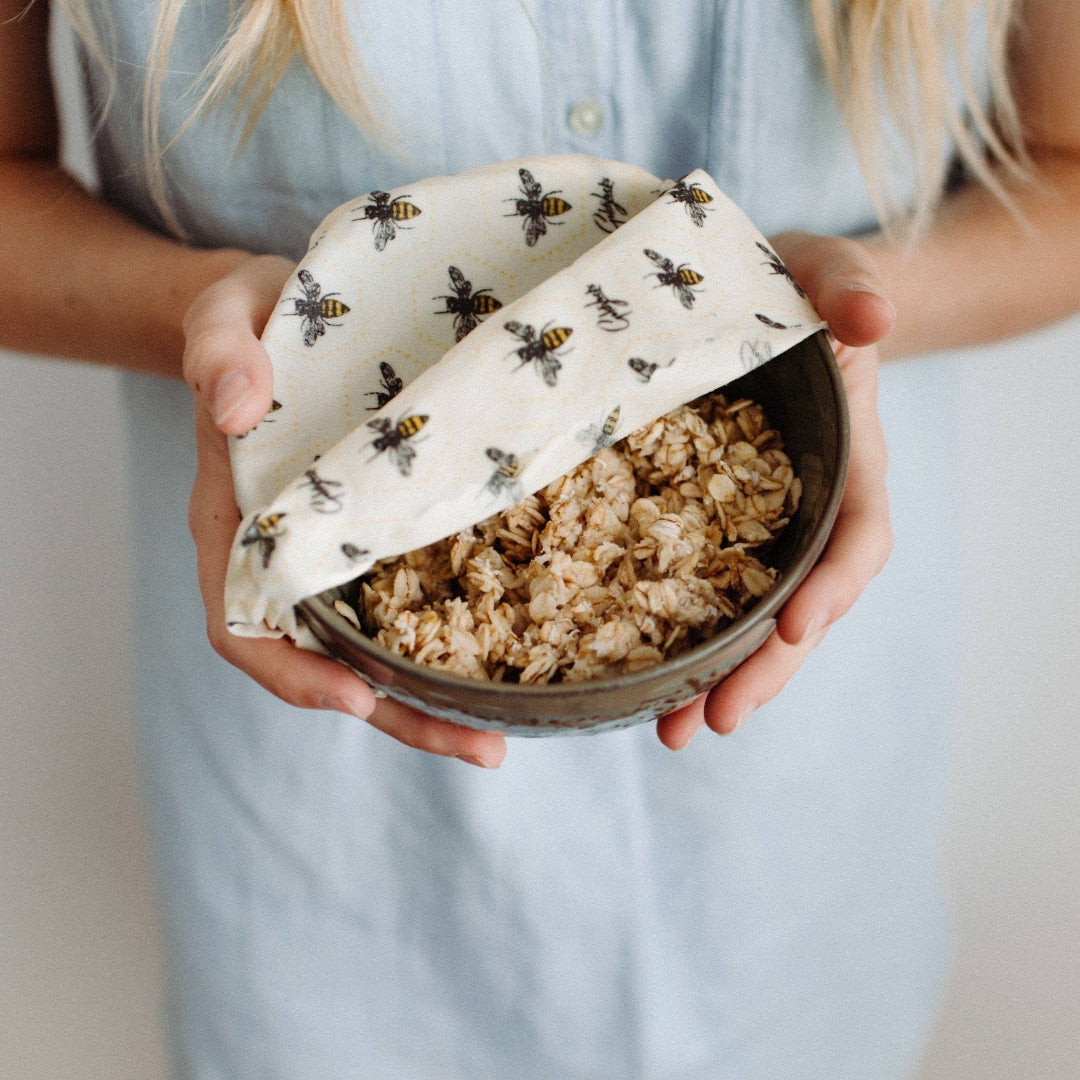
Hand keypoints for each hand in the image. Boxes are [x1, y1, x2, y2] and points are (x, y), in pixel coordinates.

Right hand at [183, 254, 507, 767]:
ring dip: (433, 700)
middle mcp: (285, 557)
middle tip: (483, 748)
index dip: (294, 674)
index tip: (358, 698)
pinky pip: (410, 604)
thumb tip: (235, 409)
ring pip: (376, 651)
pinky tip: (508, 654)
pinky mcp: (382, 537)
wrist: (283, 310)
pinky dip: (449, 641)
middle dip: (396, 715)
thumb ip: (219, 353)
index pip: (244, 625)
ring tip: (506, 733)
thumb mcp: (223, 316)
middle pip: (325, 665)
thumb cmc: (248, 320)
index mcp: (233, 523)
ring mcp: (337, 555)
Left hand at [656, 231, 894, 749]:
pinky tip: (635, 681)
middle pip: (803, 608)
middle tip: (713, 721)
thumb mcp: (822, 271)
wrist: (767, 303)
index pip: (858, 536)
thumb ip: (847, 288)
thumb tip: (874, 319)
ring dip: (717, 680)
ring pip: (750, 621)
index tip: (797, 625)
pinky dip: (674, 641)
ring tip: (670, 732)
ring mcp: (760, 529)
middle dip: (765, 669)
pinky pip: (700, 595)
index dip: (834, 586)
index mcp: (848, 460)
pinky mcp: (709, 530)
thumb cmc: (799, 288)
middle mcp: (809, 512)